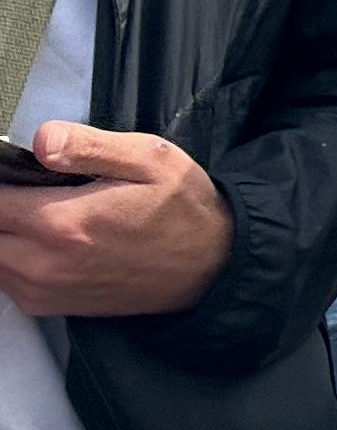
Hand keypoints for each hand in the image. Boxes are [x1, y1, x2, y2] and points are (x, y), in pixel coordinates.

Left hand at [0, 125, 231, 317]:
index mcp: (62, 222)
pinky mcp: (46, 305)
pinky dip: (10, 254)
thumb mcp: (151, 159)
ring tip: (37, 207)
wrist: (208, 266)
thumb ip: (91, 147)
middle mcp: (42, 263)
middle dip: (3, 205)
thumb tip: (42, 138)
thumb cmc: (181, 208)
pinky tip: (41, 236)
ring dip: (5, 231)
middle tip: (28, 185)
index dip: (0, 179)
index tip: (14, 167)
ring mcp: (41, 290)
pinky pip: (4, 278)